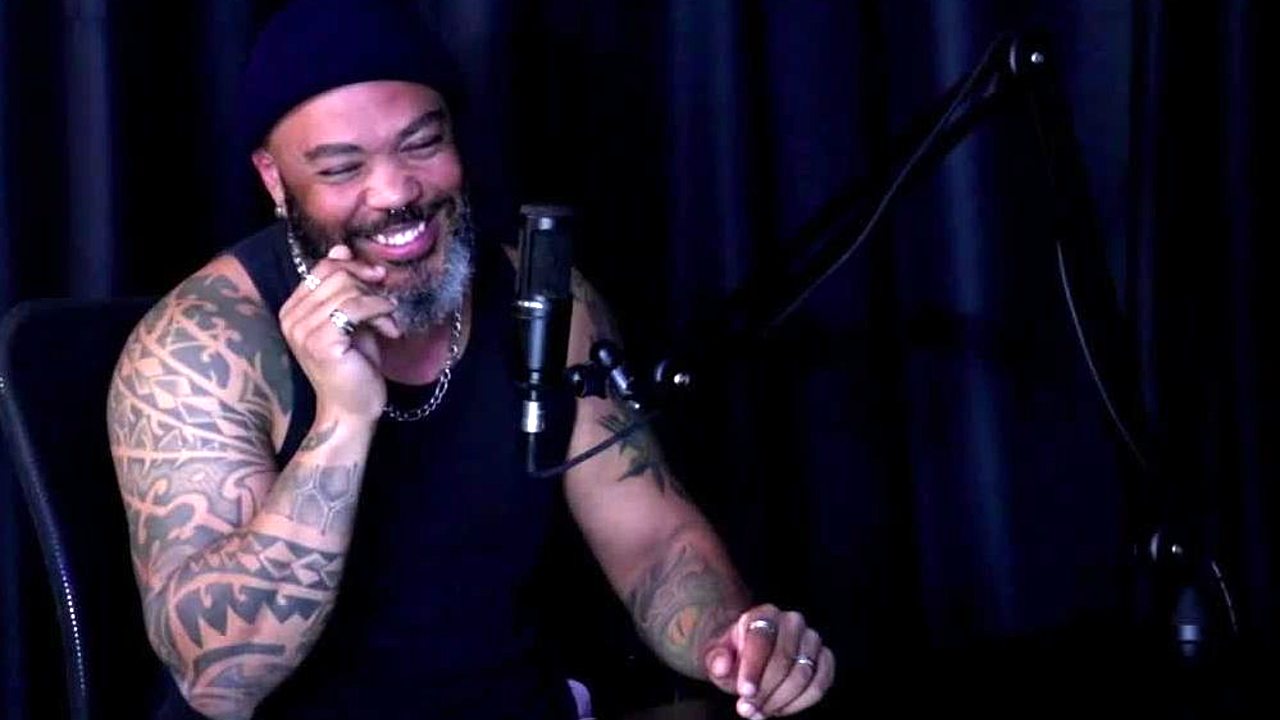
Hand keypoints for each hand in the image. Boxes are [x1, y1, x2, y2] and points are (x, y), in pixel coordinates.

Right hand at [278, 244, 400, 419]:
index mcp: (292, 308)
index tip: (377, 279)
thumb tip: (341, 248)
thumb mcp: (350, 318)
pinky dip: (379, 312)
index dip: (354, 267)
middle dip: (368, 285)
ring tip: (389, 322)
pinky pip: (354, 308)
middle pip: (336, 274)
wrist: (352, 408)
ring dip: (378, 302)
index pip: (323, 267)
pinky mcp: (321, 342)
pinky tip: (390, 329)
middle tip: (387, 304)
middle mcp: (290, 317)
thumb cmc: (354, 364)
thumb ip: (345, 287)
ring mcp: (302, 330)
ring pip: (347, 290)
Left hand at [702, 604, 834, 717]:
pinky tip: (779, 709)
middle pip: (785, 658)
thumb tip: (722, 665)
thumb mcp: (716, 656)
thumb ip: (716, 659)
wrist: (750, 656)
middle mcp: (792, 621)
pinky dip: (800, 703)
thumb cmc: (734, 656)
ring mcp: (812, 639)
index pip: (762, 639)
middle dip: (766, 689)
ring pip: (804, 673)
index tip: (744, 692)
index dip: (753, 668)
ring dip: (780, 700)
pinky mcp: (825, 659)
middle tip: (747, 708)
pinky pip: (820, 684)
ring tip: (759, 711)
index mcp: (764, 614)